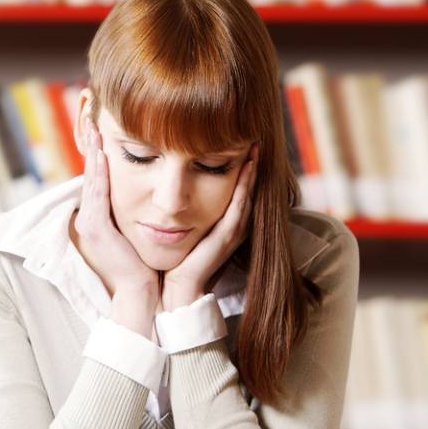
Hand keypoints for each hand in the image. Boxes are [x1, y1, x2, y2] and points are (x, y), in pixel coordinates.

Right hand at [71, 119, 159, 336]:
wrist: (142, 294)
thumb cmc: (146, 266)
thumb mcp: (139, 235)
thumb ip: (140, 214)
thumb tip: (152, 195)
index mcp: (101, 218)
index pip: (99, 178)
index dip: (100, 153)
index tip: (104, 129)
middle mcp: (91, 218)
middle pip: (91, 173)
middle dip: (92, 145)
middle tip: (92, 117)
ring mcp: (90, 223)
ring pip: (91, 179)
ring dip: (93, 152)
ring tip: (96, 128)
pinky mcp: (96, 229)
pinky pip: (96, 194)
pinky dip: (98, 173)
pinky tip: (103, 155)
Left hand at [162, 145, 258, 311]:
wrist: (177, 287)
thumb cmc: (176, 258)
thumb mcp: (183, 228)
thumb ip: (187, 211)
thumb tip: (174, 191)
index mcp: (223, 223)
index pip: (237, 190)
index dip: (241, 169)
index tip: (241, 145)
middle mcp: (233, 225)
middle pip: (246, 189)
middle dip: (251, 166)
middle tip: (253, 141)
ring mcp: (233, 231)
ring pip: (246, 194)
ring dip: (251, 172)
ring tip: (253, 149)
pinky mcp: (227, 236)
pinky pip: (239, 206)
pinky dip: (245, 187)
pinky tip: (246, 169)